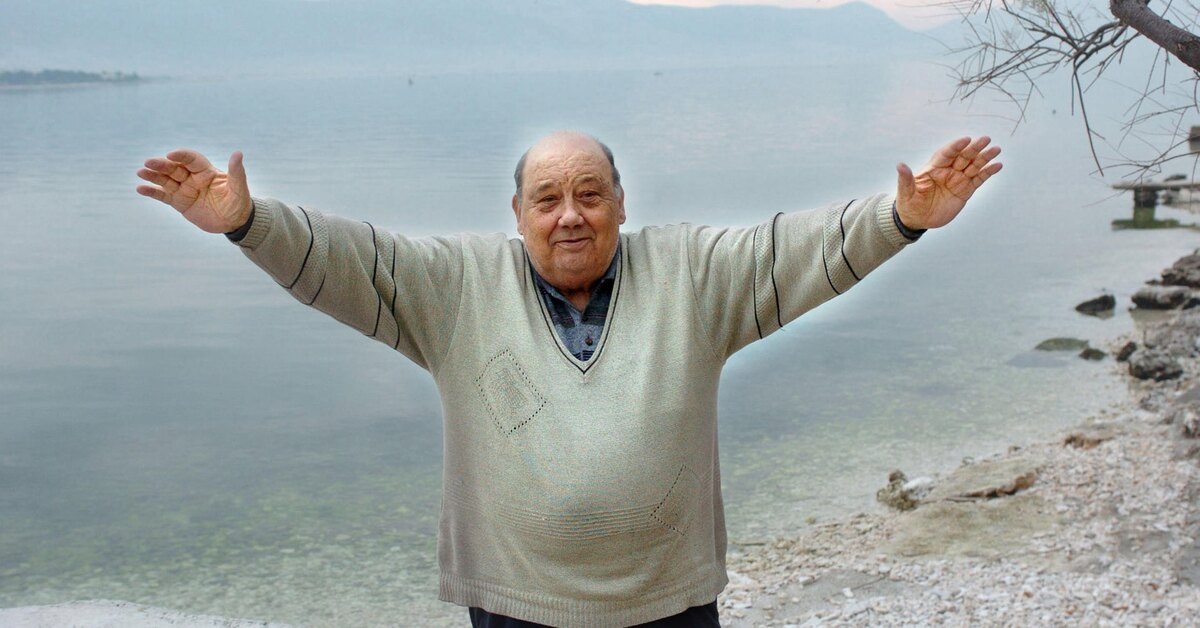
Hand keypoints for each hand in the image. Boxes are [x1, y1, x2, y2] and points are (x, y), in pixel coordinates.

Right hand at [136, 150, 252, 233]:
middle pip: (174, 168)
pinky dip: (152, 192)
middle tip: (148, 162)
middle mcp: (193, 178)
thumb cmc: (238, 202)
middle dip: (162, 165)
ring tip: (141, 172)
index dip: (182, 155)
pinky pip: (163, 196)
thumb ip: (237, 171)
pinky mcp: (179, 202)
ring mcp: (184, 189)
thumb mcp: (239, 188)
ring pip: (166, 180)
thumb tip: (238, 153)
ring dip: (153, 176)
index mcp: (206, 171)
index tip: (171, 154)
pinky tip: (140, 188)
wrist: (234, 222)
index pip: (191, 159)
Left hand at [895, 136, 1001, 230]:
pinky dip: (988, 172)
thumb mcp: (905, 192)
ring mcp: (958, 180)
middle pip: (963, 156)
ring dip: (985, 158)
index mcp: (933, 168)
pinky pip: (978, 179)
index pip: (946, 154)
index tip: (966, 140)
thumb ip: (906, 179)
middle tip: (986, 139)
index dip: (956, 146)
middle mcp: (948, 171)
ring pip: (974, 166)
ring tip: (996, 150)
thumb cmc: (908, 203)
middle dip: (974, 148)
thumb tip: (900, 165)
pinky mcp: (965, 190)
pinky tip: (998, 166)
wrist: (917, 219)